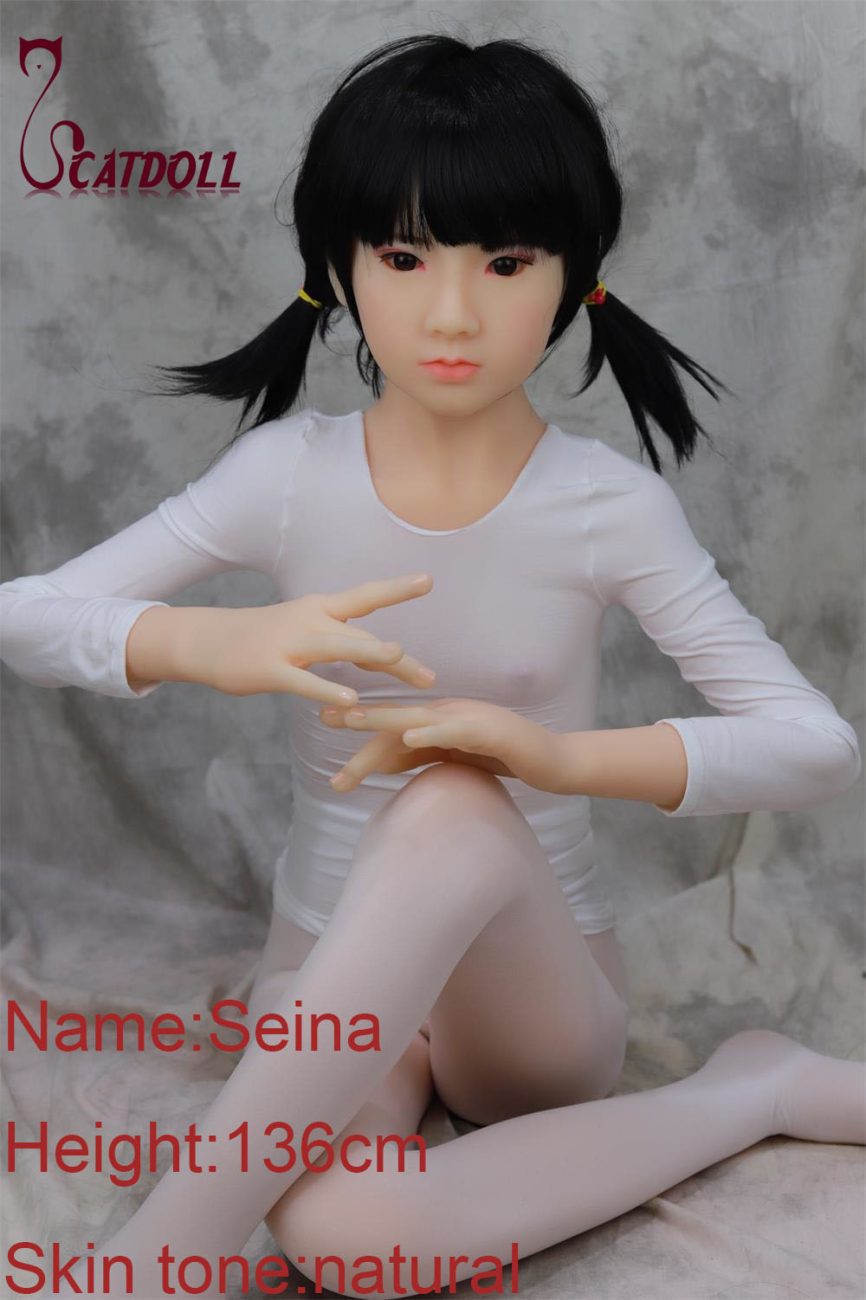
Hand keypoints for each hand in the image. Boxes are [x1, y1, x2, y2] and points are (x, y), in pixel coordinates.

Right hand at [177, 574, 437, 702]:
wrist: (205, 640)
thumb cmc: (262, 638)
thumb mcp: (304, 631)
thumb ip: (342, 641)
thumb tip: (381, 655)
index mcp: (319, 610)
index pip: (365, 597)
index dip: (396, 589)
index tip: (428, 580)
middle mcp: (309, 621)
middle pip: (361, 636)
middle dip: (396, 658)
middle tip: (430, 676)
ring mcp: (289, 644)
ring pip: (336, 648)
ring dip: (368, 653)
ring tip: (398, 657)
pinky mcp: (269, 669)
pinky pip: (303, 681)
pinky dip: (327, 691)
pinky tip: (349, 701)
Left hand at [320, 697, 565, 793]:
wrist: (557, 762)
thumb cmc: (509, 760)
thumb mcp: (456, 759)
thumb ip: (422, 756)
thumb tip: (382, 762)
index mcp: (442, 718)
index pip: (393, 723)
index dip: (360, 724)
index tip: (324, 721)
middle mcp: (451, 711)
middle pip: (397, 717)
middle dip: (359, 718)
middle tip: (322, 716)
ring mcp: (470, 717)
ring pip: (418, 716)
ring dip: (383, 717)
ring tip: (351, 719)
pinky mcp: (490, 730)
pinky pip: (455, 730)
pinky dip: (431, 730)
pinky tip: (409, 734)